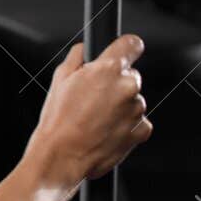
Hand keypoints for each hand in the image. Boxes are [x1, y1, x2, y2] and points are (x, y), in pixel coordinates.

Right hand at [26, 35, 152, 185]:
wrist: (62, 156)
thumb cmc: (58, 120)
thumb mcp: (59, 79)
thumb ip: (77, 57)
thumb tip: (84, 51)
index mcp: (108, 69)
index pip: (132, 44)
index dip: (126, 48)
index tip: (122, 54)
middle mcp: (127, 86)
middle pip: (130, 75)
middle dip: (115, 83)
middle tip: (94, 98)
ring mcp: (137, 109)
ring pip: (133, 100)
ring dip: (119, 106)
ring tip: (95, 119)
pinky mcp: (142, 130)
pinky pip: (138, 121)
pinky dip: (125, 125)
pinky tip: (105, 131)